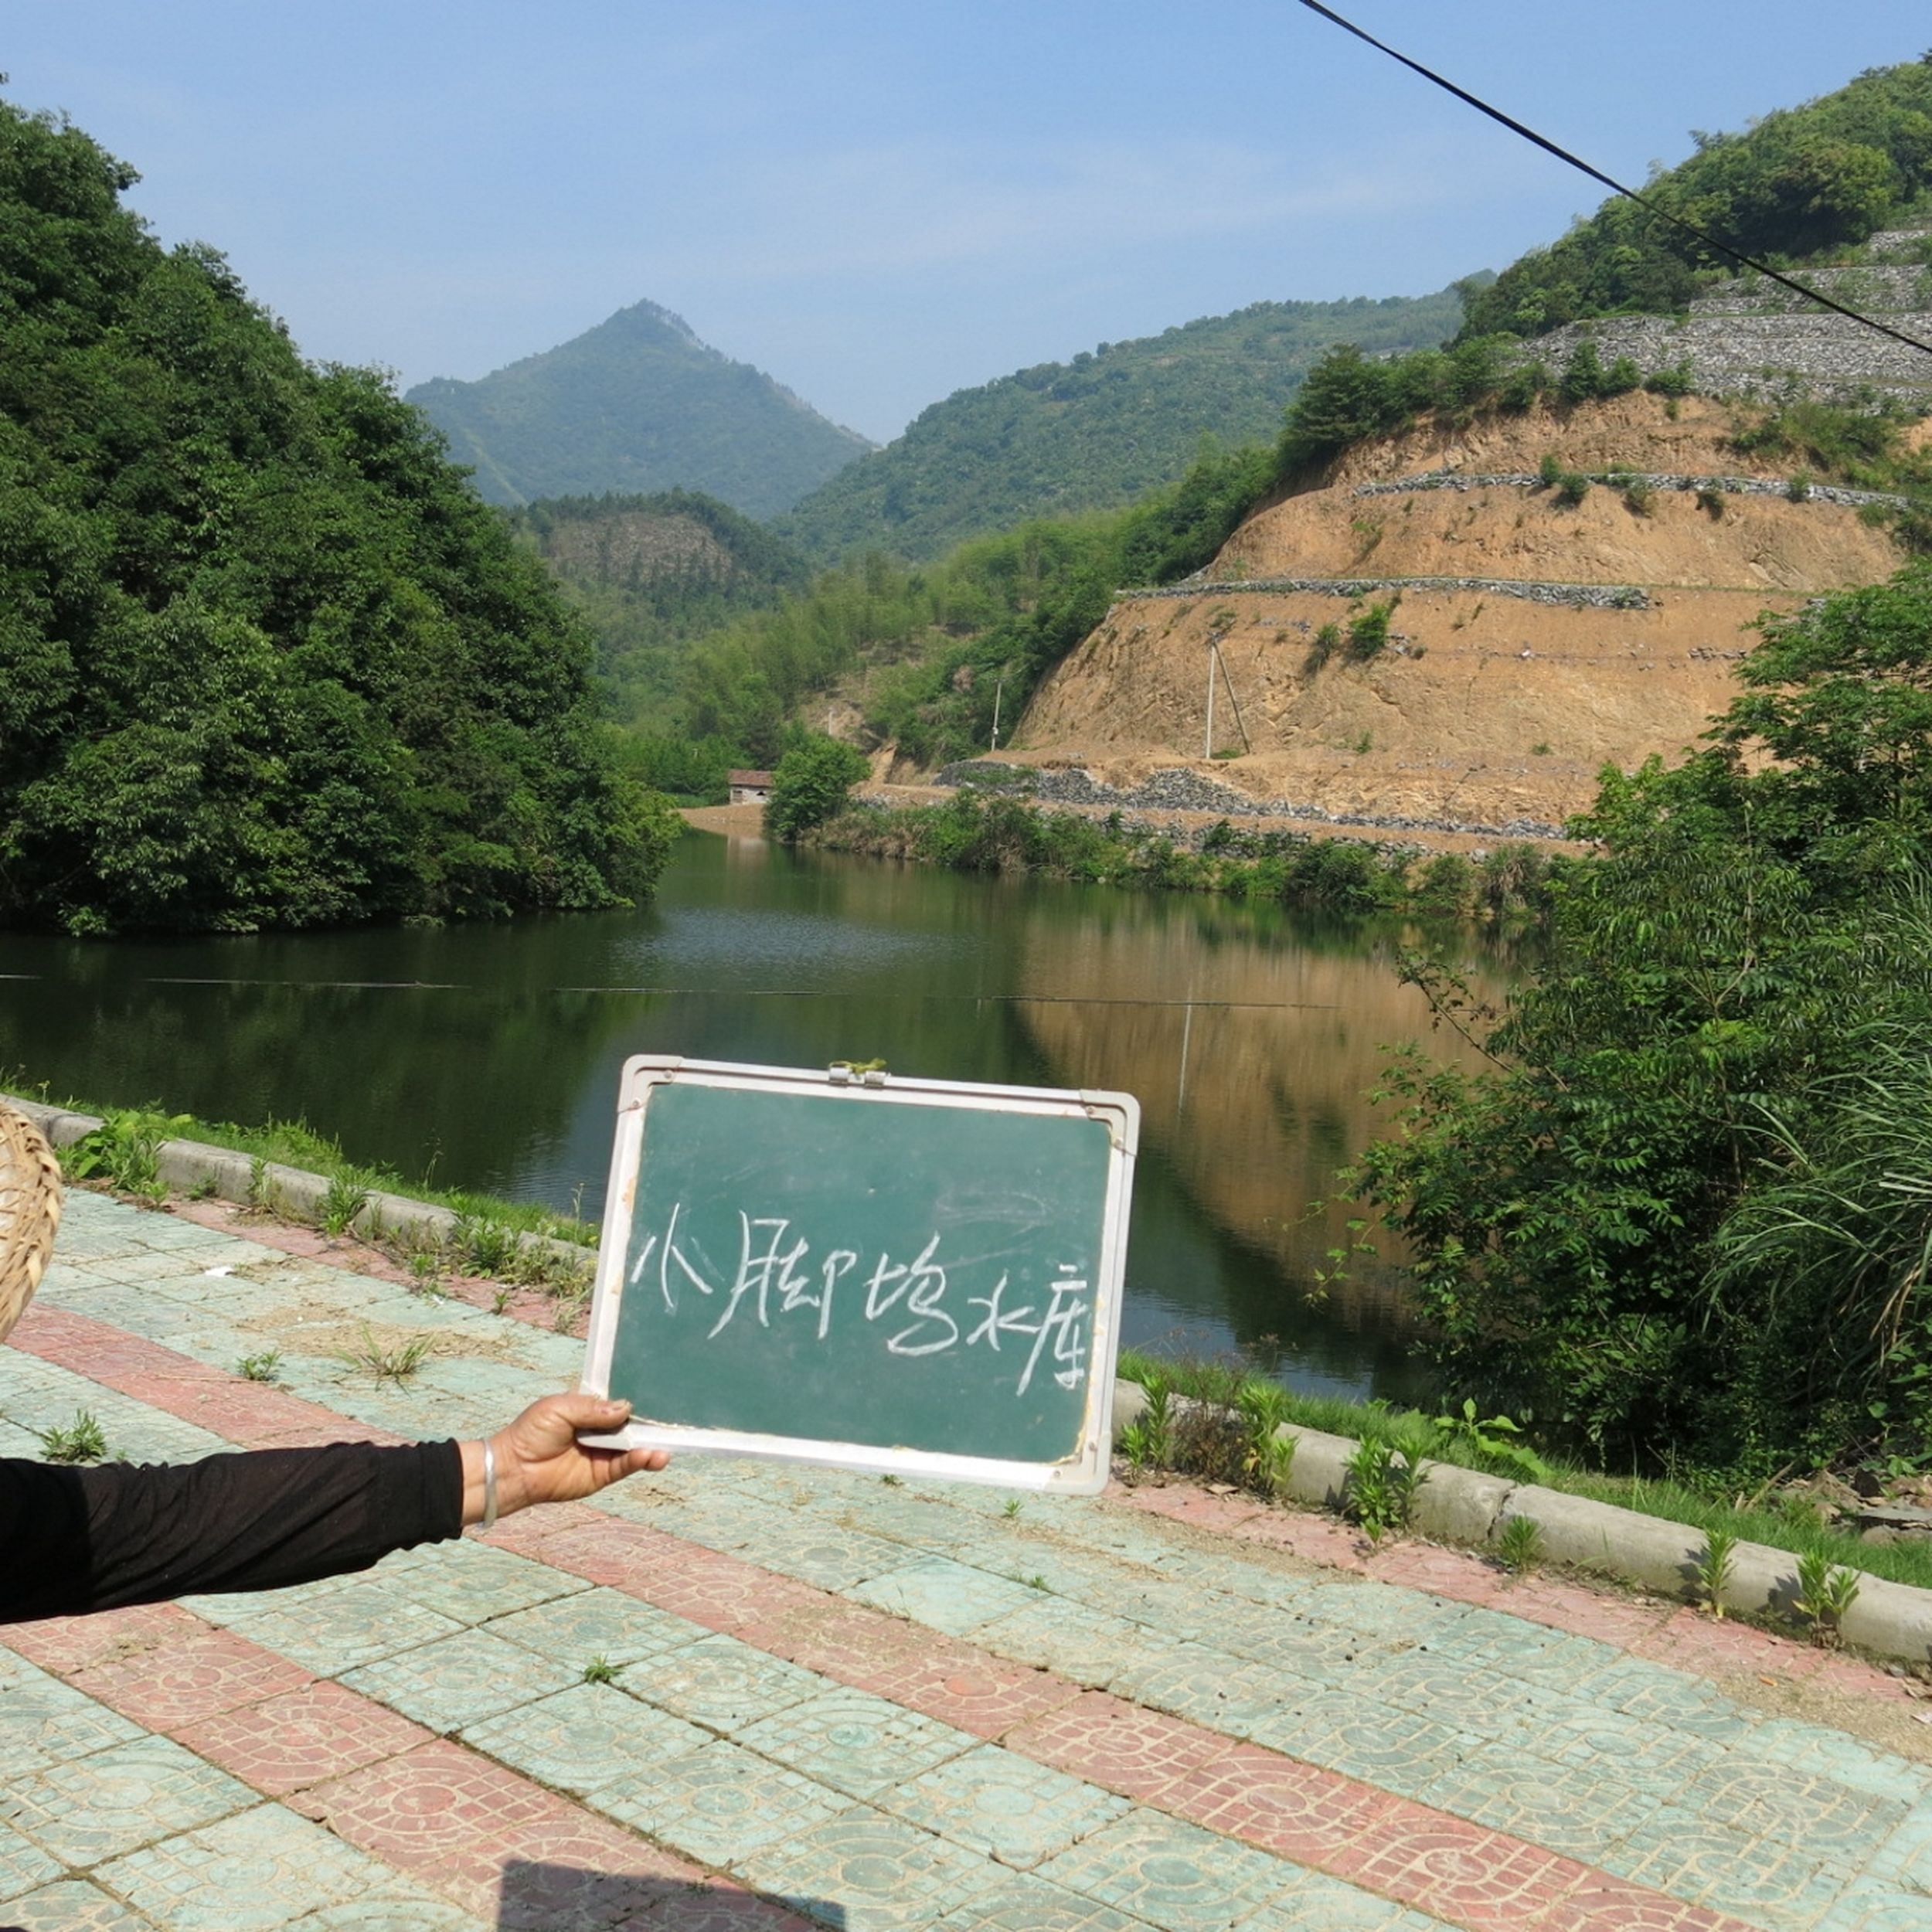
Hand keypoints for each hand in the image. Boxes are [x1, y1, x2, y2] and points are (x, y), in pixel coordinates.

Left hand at [461, 1393, 668, 1525]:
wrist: (514, 1468)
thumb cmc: (531, 1432)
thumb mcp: (560, 1408)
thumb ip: (593, 1407)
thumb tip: (626, 1407)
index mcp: (590, 1408)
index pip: (619, 1399)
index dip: (637, 1395)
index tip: (659, 1389)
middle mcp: (601, 1429)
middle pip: (632, 1423)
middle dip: (650, 1421)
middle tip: (673, 1418)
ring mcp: (604, 1451)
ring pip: (634, 1446)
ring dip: (651, 1444)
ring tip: (665, 1445)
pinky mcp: (603, 1474)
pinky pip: (625, 1466)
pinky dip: (639, 1460)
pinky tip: (649, 1455)